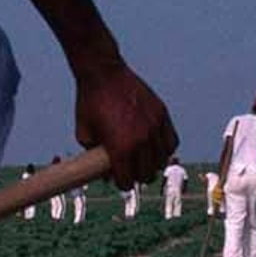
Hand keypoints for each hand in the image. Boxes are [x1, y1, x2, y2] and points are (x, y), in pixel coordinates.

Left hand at [72, 61, 176, 185]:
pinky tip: (154, 145)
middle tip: (129, 169)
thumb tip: (105, 173)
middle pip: (146, 175)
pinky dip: (165, 148)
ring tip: (143, 157)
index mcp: (121, 148)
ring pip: (162, 160)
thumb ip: (94, 156)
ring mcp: (154, 127)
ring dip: (152, 163)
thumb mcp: (84, 134)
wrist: (103, 73)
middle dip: (136, 176)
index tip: (117, 178)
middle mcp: (141, 141)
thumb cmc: (90, 102)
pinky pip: (171, 141)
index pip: (126, 182)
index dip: (120, 183)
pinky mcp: (162, 114)